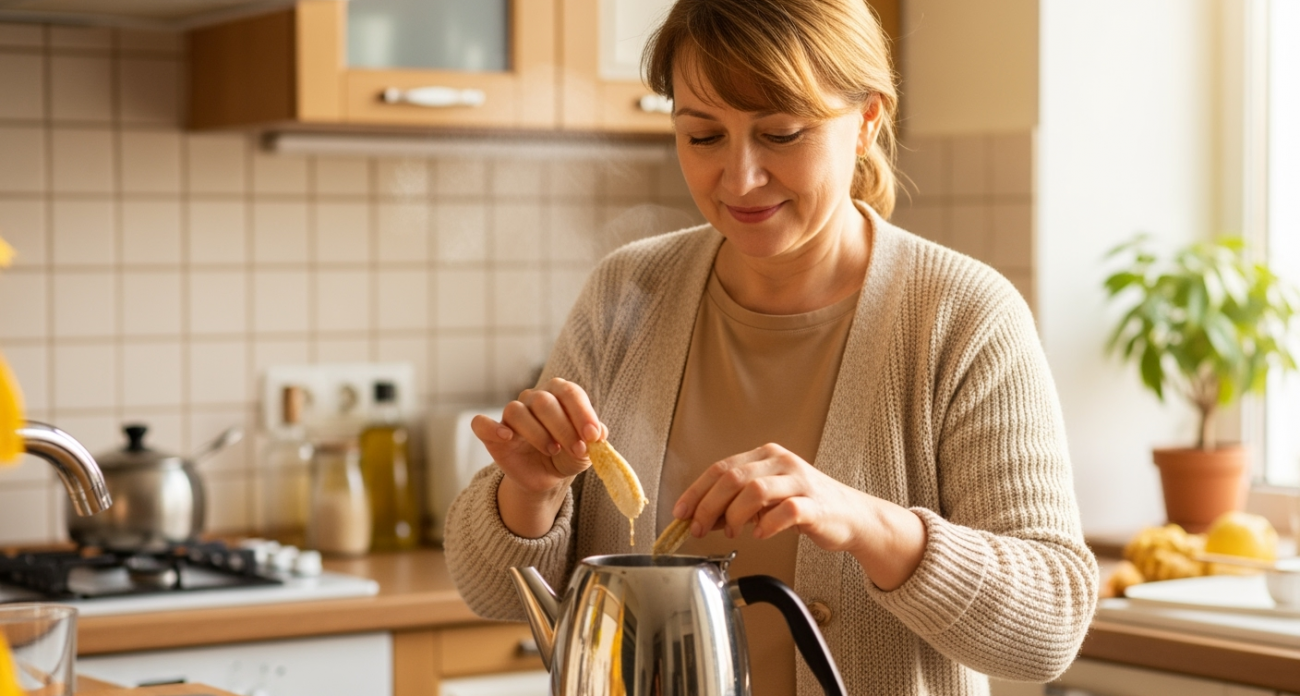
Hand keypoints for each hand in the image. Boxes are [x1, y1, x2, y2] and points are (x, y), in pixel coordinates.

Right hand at [471, 378, 606, 536]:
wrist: (546, 477)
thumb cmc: (567, 455)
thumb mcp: (586, 451)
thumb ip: (594, 439)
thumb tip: (600, 432)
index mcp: (559, 394)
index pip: (569, 393)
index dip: (582, 413)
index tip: (592, 436)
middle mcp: (534, 398)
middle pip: (543, 401)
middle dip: (564, 428)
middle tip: (577, 450)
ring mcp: (512, 414)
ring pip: (517, 411)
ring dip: (537, 433)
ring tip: (552, 451)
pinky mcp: (492, 433)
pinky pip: (482, 423)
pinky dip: (492, 428)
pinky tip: (508, 437)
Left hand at [671, 443, 867, 549]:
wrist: (851, 516)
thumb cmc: (807, 505)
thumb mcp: (766, 498)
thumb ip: (736, 502)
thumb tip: (702, 517)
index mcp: (765, 456)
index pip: (720, 468)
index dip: (696, 491)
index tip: (680, 512)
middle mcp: (781, 463)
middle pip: (733, 478)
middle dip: (709, 505)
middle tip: (699, 528)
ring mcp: (799, 481)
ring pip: (755, 490)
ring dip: (734, 515)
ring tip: (731, 532)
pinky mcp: (815, 504)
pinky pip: (786, 511)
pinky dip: (767, 525)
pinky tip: (760, 534)